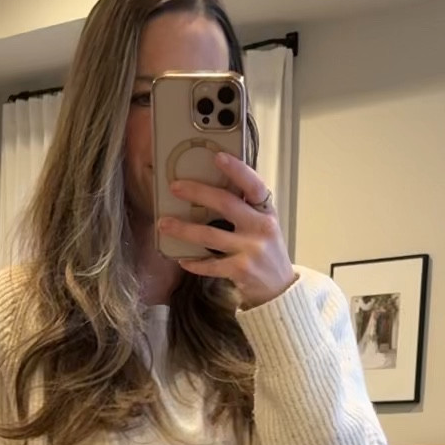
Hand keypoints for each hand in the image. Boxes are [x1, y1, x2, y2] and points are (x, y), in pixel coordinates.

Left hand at [158, 151, 296, 308]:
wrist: (279, 288)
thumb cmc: (266, 252)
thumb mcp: (264, 225)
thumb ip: (247, 209)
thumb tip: (213, 190)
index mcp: (266, 212)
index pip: (254, 185)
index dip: (237, 169)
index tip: (218, 157)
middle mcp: (261, 228)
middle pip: (226, 204)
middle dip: (197, 193)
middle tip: (175, 187)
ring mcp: (251, 250)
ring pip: (210, 235)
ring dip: (183, 229)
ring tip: (164, 223)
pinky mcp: (240, 270)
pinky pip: (210, 264)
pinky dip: (194, 262)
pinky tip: (182, 259)